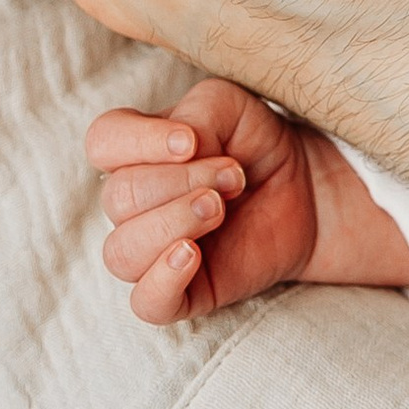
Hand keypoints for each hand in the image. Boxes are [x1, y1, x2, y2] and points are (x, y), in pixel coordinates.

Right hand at [87, 76, 408, 316]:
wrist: (306, 192)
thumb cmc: (257, 145)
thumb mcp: (231, 106)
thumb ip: (198, 112)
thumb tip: (180, 147)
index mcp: (134, 152)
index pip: (103, 142)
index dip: (140, 141)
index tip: (191, 141)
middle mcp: (132, 204)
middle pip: (118, 197)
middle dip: (181, 182)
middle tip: (233, 177)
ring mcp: (151, 251)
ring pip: (122, 252)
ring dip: (174, 224)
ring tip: (220, 208)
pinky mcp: (179, 292)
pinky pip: (145, 302)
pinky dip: (162, 281)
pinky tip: (191, 255)